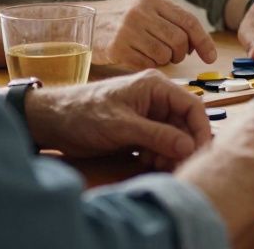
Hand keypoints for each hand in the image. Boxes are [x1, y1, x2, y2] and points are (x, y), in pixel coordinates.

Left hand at [25, 70, 210, 170]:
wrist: (51, 122)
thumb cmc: (83, 114)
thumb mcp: (122, 126)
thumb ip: (157, 136)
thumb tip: (190, 147)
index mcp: (156, 87)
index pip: (192, 105)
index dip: (201, 129)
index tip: (201, 153)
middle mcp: (156, 99)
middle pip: (184, 124)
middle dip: (183, 146)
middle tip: (177, 166)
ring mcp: (147, 115)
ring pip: (173, 136)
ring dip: (171, 153)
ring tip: (159, 166)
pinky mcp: (138, 130)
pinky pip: (159, 144)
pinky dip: (159, 156)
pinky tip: (148, 164)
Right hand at [92, 0, 217, 68]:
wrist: (83, 23)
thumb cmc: (120, 18)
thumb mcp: (144, 7)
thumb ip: (170, 19)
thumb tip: (198, 43)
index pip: (188, 21)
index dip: (203, 41)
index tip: (210, 56)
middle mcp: (141, 11)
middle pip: (179, 40)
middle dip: (182, 53)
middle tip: (175, 55)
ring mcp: (128, 29)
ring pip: (164, 54)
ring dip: (165, 60)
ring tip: (155, 55)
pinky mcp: (116, 47)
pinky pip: (146, 63)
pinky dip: (149, 65)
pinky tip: (141, 58)